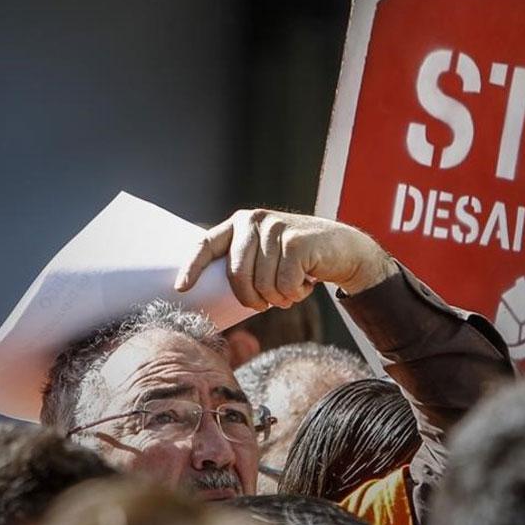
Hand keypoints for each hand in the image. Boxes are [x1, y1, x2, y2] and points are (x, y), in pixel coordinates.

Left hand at [174, 209, 397, 309]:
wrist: (343, 249)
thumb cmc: (297, 260)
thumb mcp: (265, 255)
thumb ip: (242, 264)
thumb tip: (209, 294)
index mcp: (239, 224)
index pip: (207, 243)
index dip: (192, 266)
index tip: (181, 288)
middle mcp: (254, 220)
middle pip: (237, 275)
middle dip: (251, 299)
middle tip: (266, 304)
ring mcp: (276, 227)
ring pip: (264, 284)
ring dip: (279, 297)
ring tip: (292, 287)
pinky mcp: (297, 240)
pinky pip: (285, 285)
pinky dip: (296, 294)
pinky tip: (307, 282)